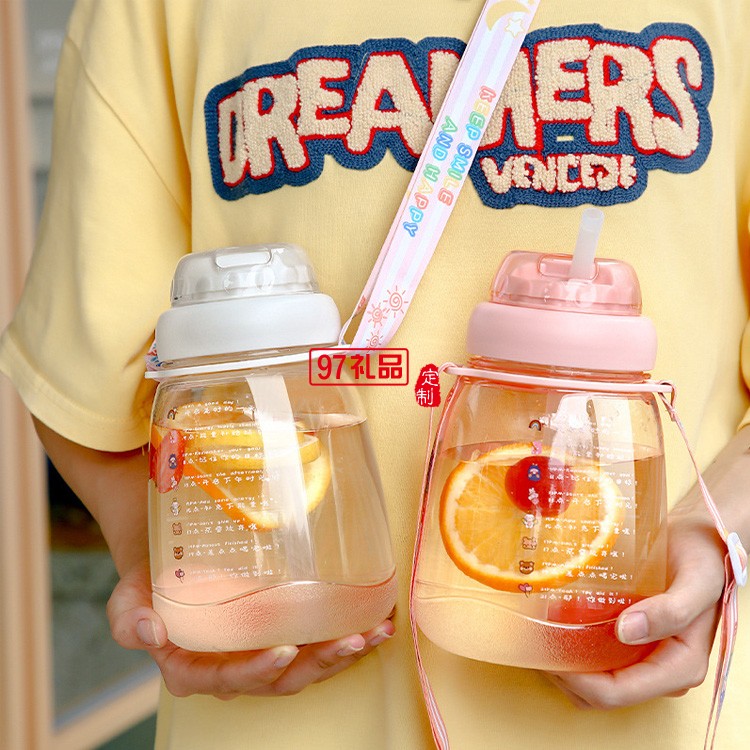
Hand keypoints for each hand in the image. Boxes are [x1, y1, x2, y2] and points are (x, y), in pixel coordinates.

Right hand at [107, 562, 394, 698]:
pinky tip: (377, 621)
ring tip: (373, 634)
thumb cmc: (152, 583)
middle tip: (349, 642)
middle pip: (281, 678)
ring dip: (343, 654)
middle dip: (318, 664)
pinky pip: (318, 642)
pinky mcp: (284, 631)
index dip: (258, 670)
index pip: (230, 679)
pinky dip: (349, 635)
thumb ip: (130, 619)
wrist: (174, 563)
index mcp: (196, 669)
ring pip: (307, 666)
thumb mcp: (128, 599)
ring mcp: (262, 651)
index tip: (284, 651)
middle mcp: (235, 667)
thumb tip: (151, 633)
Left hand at [544, 511, 725, 709]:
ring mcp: (646, 659)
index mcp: (680, 667)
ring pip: (595, 682)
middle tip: (537, 638)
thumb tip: (626, 631)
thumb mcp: (696, 581)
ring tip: (542, 630)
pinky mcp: (634, 643)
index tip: (549, 650)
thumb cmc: (702, 559)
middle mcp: (662, 671)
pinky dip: (575, 649)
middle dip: (565, 674)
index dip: (578, 680)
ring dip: (566, 664)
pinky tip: (558, 622)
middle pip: (601, 694)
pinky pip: (599, 659)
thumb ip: (671, 610)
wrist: (702, 542)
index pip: (618, 692)